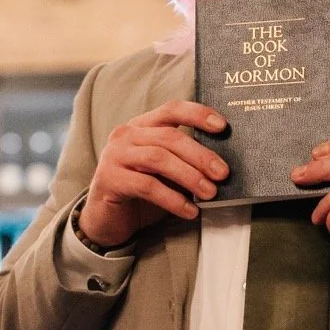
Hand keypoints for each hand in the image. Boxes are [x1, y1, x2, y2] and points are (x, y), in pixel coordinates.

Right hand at [78, 100, 229, 247]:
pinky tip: (189, 211)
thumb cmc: (141, 192)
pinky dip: (172, 199)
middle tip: (223, 173)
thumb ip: (185, 160)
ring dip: (189, 176)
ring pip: (159, 159)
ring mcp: (114, 155)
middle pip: (169, 137)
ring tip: (210, 193)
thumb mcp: (165, 171)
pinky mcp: (109, 179)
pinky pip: (147, 186)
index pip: (171, 109)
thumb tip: (221, 165)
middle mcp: (126, 135)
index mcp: (142, 126)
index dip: (197, 114)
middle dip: (200, 155)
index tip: (223, 126)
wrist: (106, 220)